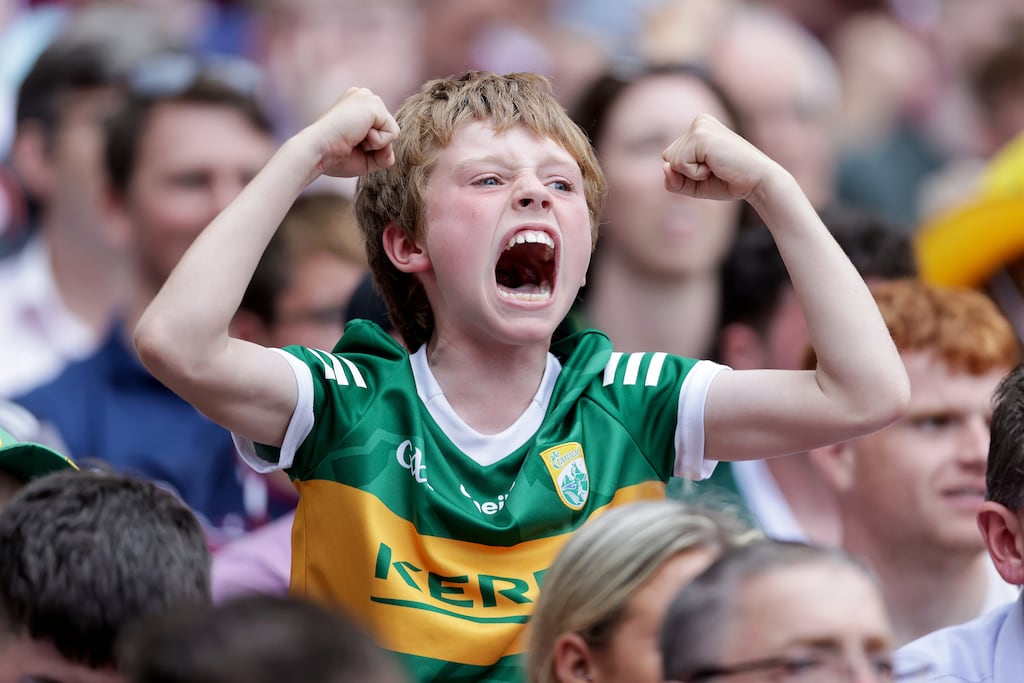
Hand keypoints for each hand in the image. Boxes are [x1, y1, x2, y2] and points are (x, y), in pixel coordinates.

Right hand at [305, 87, 399, 176]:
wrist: (318, 151)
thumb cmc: (333, 157)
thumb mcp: (363, 159)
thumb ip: (382, 156)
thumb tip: (392, 153)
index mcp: (355, 105)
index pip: (380, 130)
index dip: (369, 146)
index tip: (345, 143)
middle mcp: (362, 96)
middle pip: (387, 130)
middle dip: (374, 145)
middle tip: (349, 141)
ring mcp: (367, 97)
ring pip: (392, 131)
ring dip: (375, 144)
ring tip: (353, 137)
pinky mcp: (373, 104)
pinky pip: (393, 132)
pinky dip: (378, 142)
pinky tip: (358, 135)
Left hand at [661, 114, 776, 201]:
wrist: (758, 181)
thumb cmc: (728, 181)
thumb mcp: (694, 184)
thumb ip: (673, 180)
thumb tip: (665, 167)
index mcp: (699, 127)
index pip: (671, 158)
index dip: (686, 173)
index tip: (712, 169)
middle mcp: (699, 122)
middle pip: (668, 158)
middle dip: (687, 173)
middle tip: (715, 169)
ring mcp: (700, 126)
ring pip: (672, 160)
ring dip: (692, 173)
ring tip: (716, 166)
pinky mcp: (700, 135)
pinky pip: (680, 164)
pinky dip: (695, 173)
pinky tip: (715, 166)